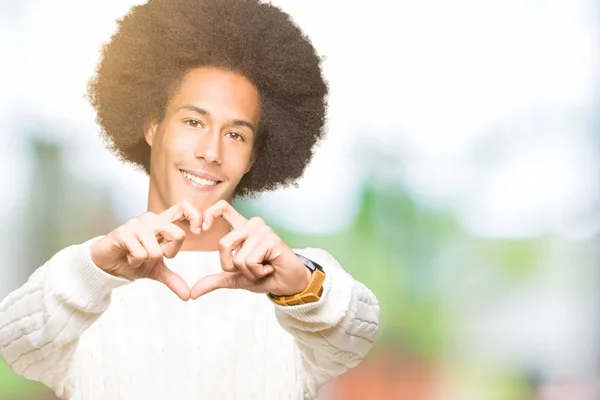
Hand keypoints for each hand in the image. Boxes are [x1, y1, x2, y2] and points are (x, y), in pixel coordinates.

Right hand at [90, 201, 202, 300]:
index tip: (199, 231)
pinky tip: (127, 256)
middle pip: (178, 235)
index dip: (195, 217)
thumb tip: (188, 296)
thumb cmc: (131, 260)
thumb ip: (173, 279)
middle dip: (168, 253)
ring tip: (136, 256)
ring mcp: (137, 224)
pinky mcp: (123, 232)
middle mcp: (151, 219)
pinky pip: (141, 254)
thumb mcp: (155, 270)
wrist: (106, 265)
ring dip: (146, 260)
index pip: (183, 208)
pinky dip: (135, 262)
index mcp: (162, 222)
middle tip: (154, 255)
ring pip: (157, 250)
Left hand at [190, 200, 311, 299]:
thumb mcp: (236, 279)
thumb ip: (216, 280)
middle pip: (223, 245)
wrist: (288, 285)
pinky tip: (270, 267)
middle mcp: (251, 225)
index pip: (222, 208)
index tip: (200, 229)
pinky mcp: (271, 239)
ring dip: (249, 272)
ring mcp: (262, 231)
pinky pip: (250, 262)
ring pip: (238, 258)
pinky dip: (258, 272)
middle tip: (252, 268)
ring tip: (263, 268)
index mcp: (241, 228)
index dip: (208, 214)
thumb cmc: (265, 276)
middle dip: (233, 267)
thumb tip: (193, 292)